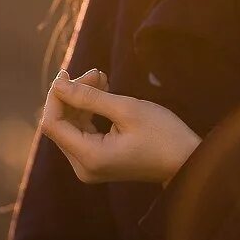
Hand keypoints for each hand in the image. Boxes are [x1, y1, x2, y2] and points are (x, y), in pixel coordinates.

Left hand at [41, 68, 201, 184]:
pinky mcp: (97, 162)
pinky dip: (89, 112)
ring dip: (81, 101)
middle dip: (72, 96)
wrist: (186, 161)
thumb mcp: (127, 109)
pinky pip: (83, 133)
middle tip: (96, 72)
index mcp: (90, 157)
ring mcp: (90, 167)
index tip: (68, 73)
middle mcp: (84, 167)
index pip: (53, 124)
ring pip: (71, 127)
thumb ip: (89, 97)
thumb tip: (59, 84)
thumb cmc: (163, 134)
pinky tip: (102, 93)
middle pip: (60, 126)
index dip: (56, 96)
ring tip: (101, 78)